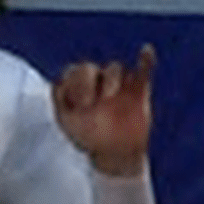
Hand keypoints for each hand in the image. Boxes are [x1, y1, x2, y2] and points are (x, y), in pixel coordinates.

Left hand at [52, 45, 156, 176]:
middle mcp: (96, 79)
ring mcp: (118, 82)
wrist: (115, 153)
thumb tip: (57, 84)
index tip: (76, 105)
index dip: (71, 85)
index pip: (70, 74)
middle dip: (85, 83)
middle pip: (88, 68)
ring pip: (114, 68)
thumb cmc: (89, 137)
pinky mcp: (138, 88)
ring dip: (110, 80)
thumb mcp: (68, 123)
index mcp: (76, 85)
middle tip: (88, 105)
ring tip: (109, 97)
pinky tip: (145, 51)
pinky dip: (145, 59)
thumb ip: (60, 103)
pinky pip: (143, 69)